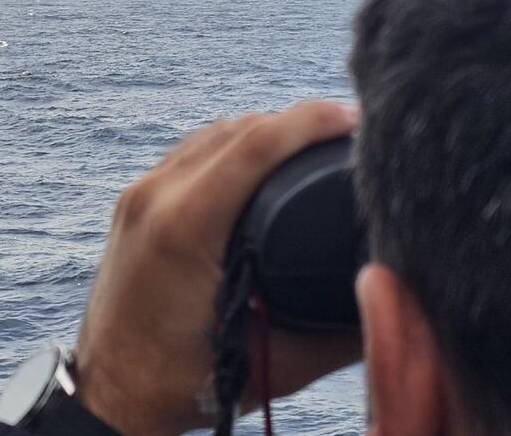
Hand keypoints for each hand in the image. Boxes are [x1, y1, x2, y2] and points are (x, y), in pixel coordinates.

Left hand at [74, 101, 362, 434]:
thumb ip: (341, 333)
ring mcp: (138, 196)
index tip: (353, 118)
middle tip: (343, 130)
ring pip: (211, 135)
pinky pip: (188, 153)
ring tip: (310, 139)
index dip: (310, 122)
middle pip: (236, 129)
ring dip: (262, 130)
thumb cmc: (185, 382)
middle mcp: (154, 198)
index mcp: (183, 227)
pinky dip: (229, 146)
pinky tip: (259, 159)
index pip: (255, 145)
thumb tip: (396, 297)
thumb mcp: (275, 364)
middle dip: (294, 121)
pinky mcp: (134, 202)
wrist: (114, 392)